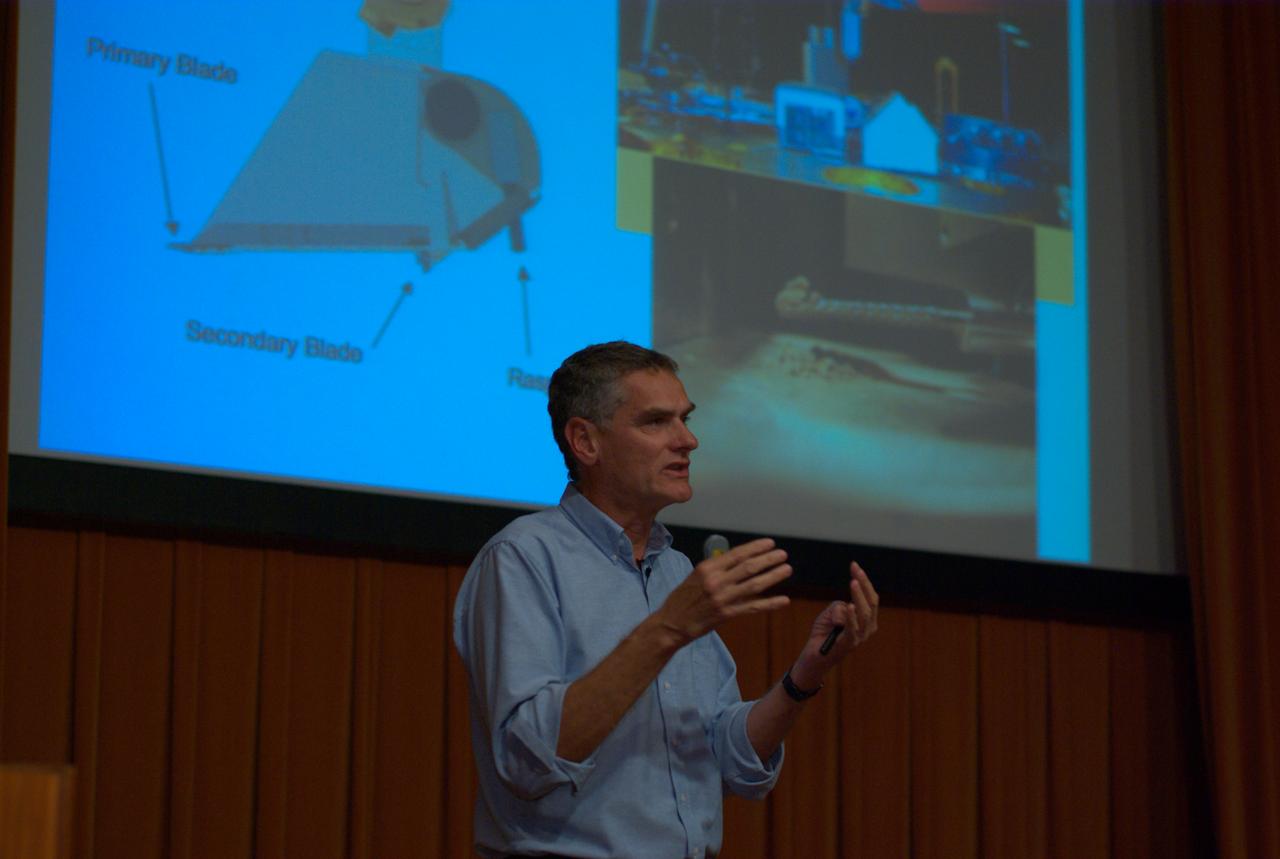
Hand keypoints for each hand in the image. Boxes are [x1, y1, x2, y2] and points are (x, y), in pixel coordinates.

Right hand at [654, 538, 791, 645]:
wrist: (672, 623)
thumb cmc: (682, 598)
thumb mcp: (695, 576)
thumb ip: (716, 568)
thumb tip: (738, 560)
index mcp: (708, 568)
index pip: (737, 554)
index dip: (755, 548)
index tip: (770, 543)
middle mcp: (716, 581)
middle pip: (748, 567)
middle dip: (768, 559)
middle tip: (783, 554)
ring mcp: (723, 598)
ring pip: (754, 585)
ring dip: (773, 576)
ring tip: (787, 569)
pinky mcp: (727, 614)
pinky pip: (753, 607)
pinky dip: (770, 603)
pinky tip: (784, 600)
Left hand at [792, 562, 878, 685]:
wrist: (814, 656)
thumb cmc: (823, 633)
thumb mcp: (830, 613)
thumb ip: (838, 607)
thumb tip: (845, 608)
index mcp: (867, 620)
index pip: (871, 597)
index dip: (864, 581)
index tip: (854, 565)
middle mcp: (868, 628)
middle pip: (871, 603)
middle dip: (864, 584)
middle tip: (855, 570)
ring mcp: (860, 637)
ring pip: (865, 613)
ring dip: (858, 596)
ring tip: (853, 582)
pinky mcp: (849, 644)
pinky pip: (852, 628)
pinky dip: (851, 617)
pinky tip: (849, 606)